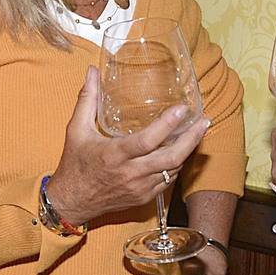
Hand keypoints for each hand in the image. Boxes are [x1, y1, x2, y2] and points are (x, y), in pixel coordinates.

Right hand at [45, 67, 209, 228]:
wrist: (71, 202)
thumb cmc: (74, 165)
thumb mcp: (76, 130)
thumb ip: (87, 99)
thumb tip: (92, 72)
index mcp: (114, 155)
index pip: (146, 140)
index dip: (167, 125)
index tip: (181, 110)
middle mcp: (130, 173)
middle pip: (170, 158)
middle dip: (191, 139)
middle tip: (204, 122)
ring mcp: (139, 188)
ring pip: (173, 169)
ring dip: (187, 151)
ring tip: (197, 132)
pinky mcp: (143, 197)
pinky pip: (167, 181)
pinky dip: (176, 165)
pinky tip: (181, 151)